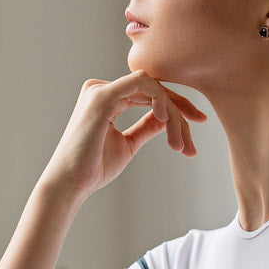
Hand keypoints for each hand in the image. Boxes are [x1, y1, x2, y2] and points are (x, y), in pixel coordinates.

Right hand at [42, 71, 208, 197]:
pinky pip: (142, 84)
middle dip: (181, 112)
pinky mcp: (102, 96)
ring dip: (174, 114)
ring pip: (153, 87)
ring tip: (180, 143)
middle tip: (193, 140)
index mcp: (106, 97)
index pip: (149, 93)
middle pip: (154, 89)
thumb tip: (168, 117)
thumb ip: (147, 126)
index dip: (177, 106)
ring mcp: (100, 89)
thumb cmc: (93, 168)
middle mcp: (101, 88)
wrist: (70, 184)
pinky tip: (168, 120)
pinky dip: (161, 100)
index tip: (198, 124)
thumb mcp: (128, 144)